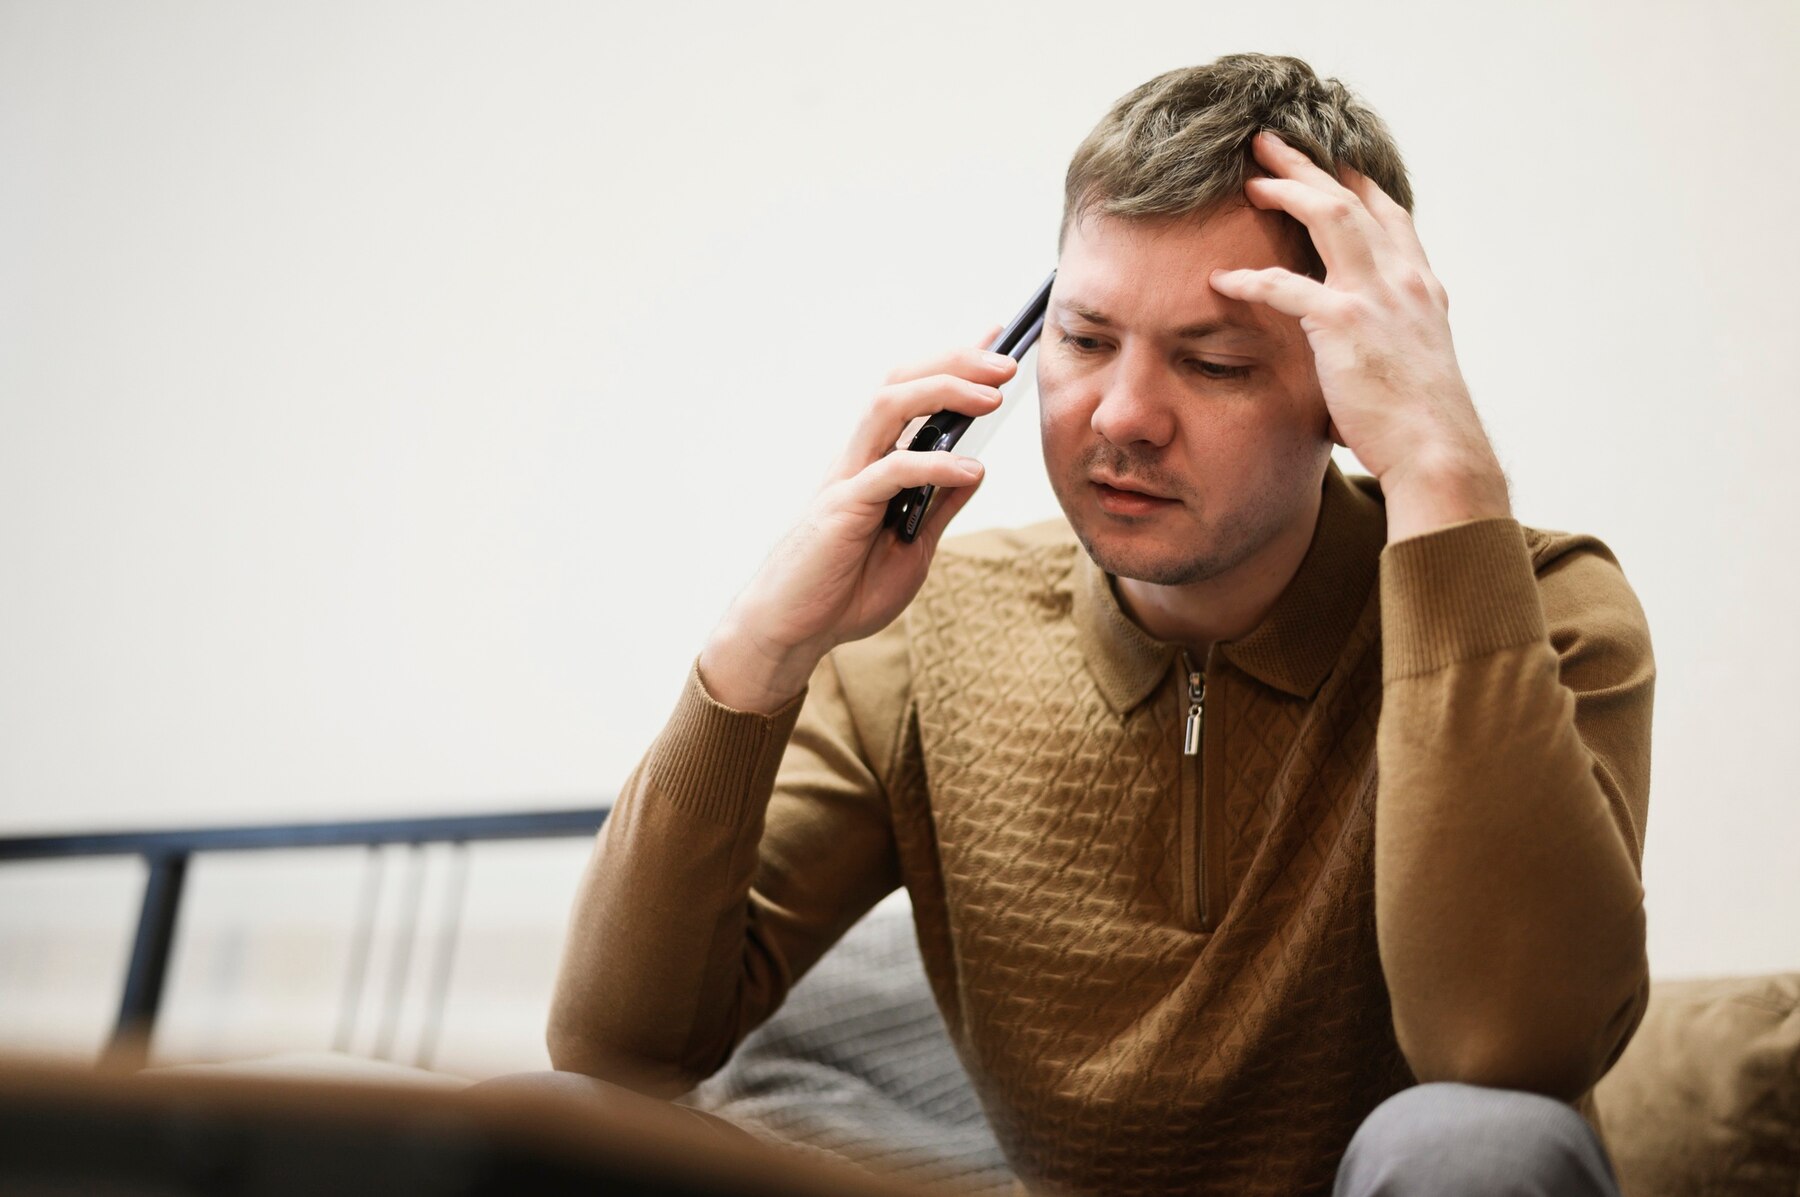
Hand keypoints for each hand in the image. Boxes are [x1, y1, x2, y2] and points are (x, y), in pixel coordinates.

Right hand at [700, 335, 1016, 712]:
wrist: (793, 630)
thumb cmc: (843, 590)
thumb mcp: (913, 547)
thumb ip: (938, 506)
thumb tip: (973, 469)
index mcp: (874, 462)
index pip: (912, 394)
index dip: (952, 361)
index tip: (995, 339)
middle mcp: (858, 458)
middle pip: (899, 382)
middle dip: (953, 362)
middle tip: (1005, 359)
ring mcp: (847, 477)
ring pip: (888, 406)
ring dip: (942, 391)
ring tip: (991, 397)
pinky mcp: (842, 507)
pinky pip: (891, 471)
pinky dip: (934, 465)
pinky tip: (970, 469)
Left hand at [1208, 131, 1509, 538]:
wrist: (1439, 452)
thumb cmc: (1421, 425)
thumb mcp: (1414, 366)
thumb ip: (1391, 339)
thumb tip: (1365, 348)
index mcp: (1421, 288)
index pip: (1389, 217)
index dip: (1357, 184)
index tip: (1331, 160)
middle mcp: (1404, 280)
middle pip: (1353, 199)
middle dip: (1310, 164)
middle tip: (1270, 141)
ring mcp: (1377, 296)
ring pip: (1329, 216)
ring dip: (1287, 189)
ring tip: (1249, 178)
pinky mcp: (1345, 324)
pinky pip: (1286, 286)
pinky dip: (1252, 279)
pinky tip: (1222, 279)